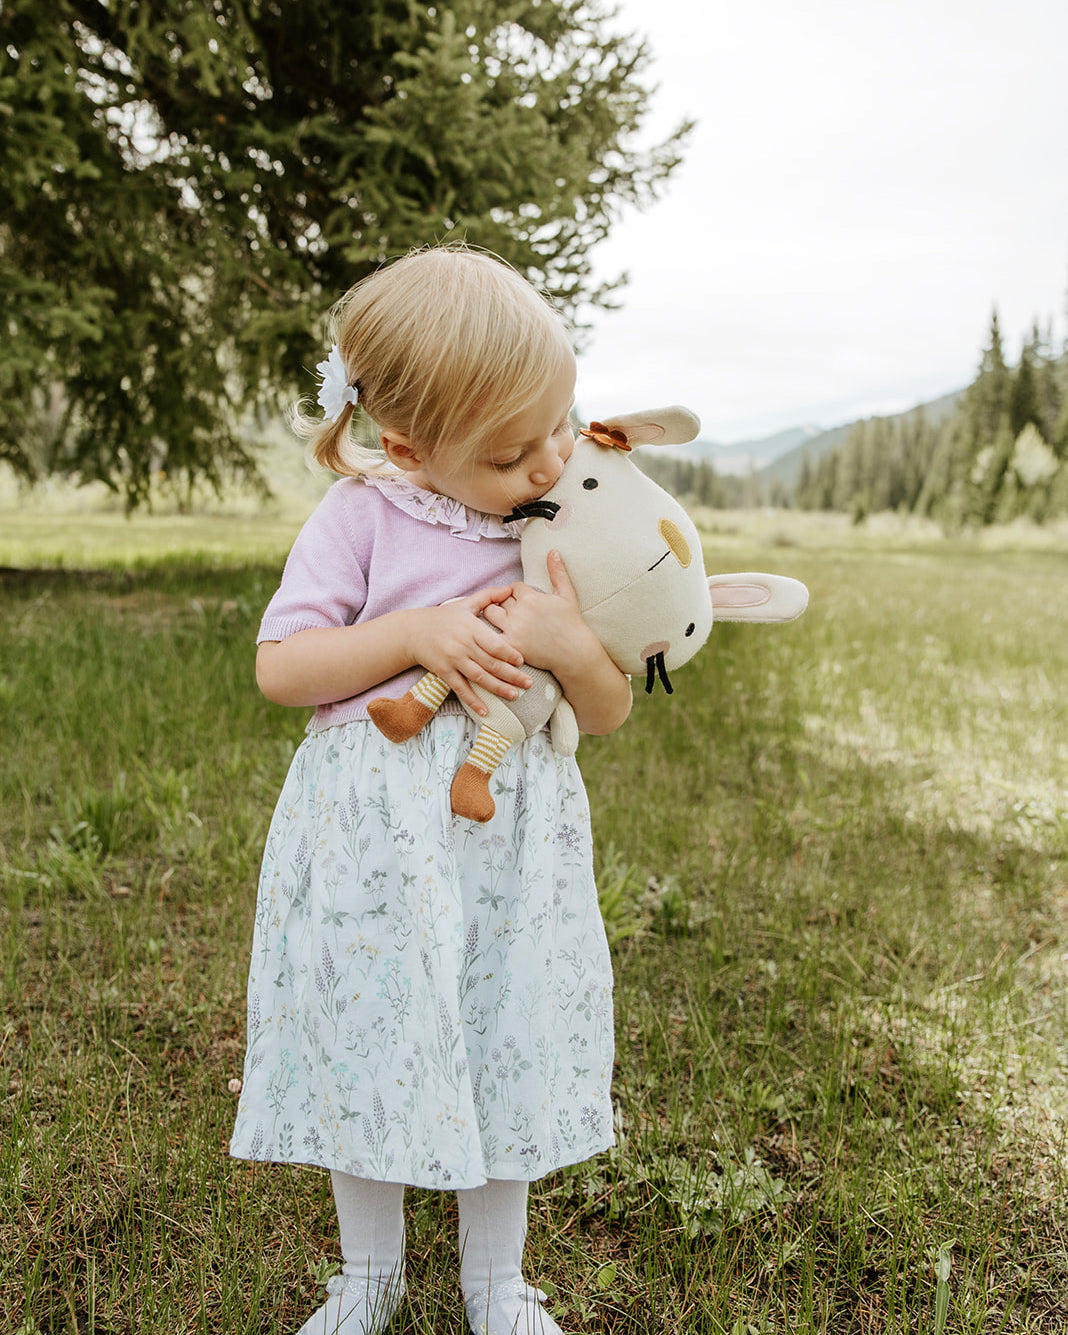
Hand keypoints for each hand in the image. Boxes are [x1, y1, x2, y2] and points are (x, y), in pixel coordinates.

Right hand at [406, 586, 532, 715]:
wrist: (412, 631)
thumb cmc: (443, 617)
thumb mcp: (465, 603)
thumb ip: (489, 596)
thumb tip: (510, 588)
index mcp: (470, 628)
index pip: (493, 643)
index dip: (508, 653)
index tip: (522, 660)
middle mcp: (463, 645)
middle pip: (490, 663)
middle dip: (511, 675)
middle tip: (528, 683)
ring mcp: (453, 660)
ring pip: (479, 677)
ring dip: (498, 688)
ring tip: (514, 695)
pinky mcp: (444, 672)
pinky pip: (461, 689)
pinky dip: (473, 700)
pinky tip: (486, 710)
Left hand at [483, 551, 632, 735]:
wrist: (573, 653)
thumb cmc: (571, 623)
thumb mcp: (567, 595)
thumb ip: (558, 572)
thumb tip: (553, 551)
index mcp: (530, 597)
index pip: (513, 587)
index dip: (517, 593)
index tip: (524, 601)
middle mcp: (519, 612)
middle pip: (500, 599)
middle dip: (505, 603)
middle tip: (514, 612)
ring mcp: (512, 629)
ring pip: (490, 613)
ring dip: (494, 615)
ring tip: (504, 620)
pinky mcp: (510, 645)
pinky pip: (490, 635)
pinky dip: (489, 633)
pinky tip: (496, 634)